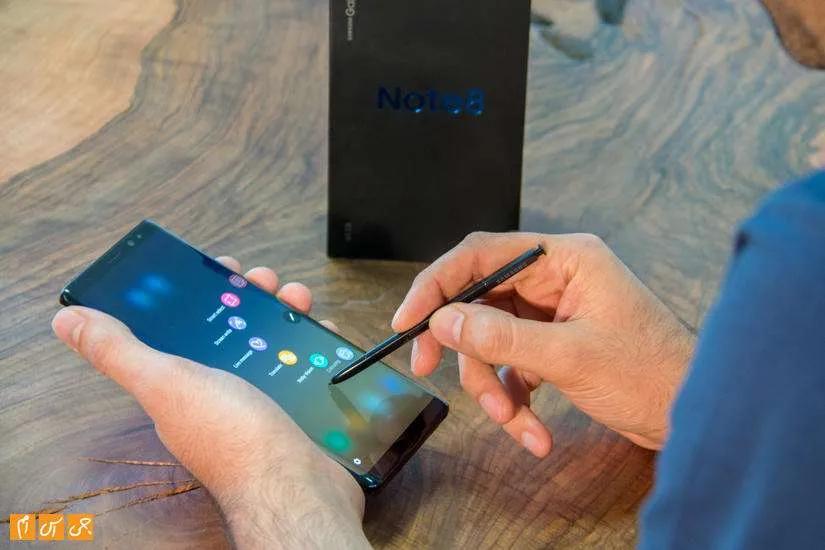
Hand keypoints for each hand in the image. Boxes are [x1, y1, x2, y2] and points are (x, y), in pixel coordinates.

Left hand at [51, 257, 369, 549]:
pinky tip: (323, 330)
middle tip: (266, 281)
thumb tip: (67, 320)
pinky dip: (312, 344)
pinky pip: (303, 364)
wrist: (295, 487)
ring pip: (271, 343)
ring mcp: (261, 400)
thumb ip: (119, 352)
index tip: (220, 268)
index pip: (184, 327)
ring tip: (298, 299)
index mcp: (182, 385)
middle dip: (249, 298)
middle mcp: (220, 392)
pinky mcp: (296, 407)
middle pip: (232, 330)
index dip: (200, 293)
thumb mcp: (166, 384)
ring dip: (284, 314)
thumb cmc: (230, 438)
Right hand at [392, 232, 694, 455]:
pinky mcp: (552, 344)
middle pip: (479, 300)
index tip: (408, 318)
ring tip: (513, 421)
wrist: (692, 415)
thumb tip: (446, 319)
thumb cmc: (653, 373)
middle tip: (427, 367)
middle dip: (460, 344)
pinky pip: (510, 364)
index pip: (482, 256)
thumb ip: (502, 336)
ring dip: (492, 384)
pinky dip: (513, 397)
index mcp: (564, 259)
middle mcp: (554, 279)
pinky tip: (532, 428)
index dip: (438, 284)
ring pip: (490, 339)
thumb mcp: (570, 354)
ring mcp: (552, 312)